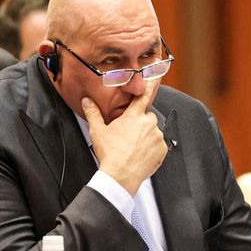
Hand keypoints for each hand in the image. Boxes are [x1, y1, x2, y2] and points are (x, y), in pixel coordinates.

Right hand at [81, 80, 166, 195]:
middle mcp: (149, 123)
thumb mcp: (98, 131)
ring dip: (145, 137)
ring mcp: (157, 136)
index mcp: (134, 116)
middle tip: (128, 136)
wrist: (121, 176)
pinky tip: (140, 155)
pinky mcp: (163, 149)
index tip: (157, 74)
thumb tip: (87, 101)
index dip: (150, 84)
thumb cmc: (110, 154)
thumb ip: (93, 113)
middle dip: (139, 124)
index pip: (143, 95)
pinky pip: (158, 145)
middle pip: (146, 117)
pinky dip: (151, 148)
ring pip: (152, 132)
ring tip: (133, 148)